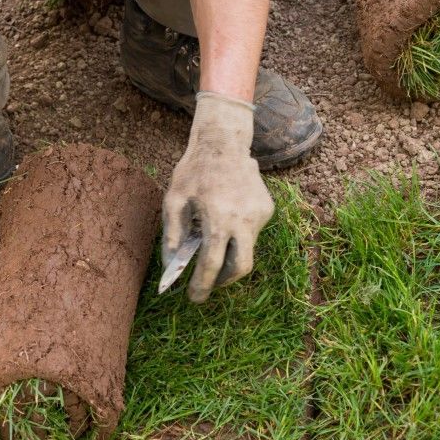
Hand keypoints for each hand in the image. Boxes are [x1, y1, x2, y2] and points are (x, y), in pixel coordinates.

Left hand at [164, 92, 274, 301]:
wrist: (224, 142)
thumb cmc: (194, 171)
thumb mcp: (173, 200)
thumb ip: (172, 235)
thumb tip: (172, 266)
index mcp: (219, 218)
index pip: (211, 264)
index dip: (202, 285)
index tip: (194, 297)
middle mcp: (244, 219)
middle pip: (241, 267)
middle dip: (223, 281)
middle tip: (208, 284)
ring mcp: (260, 214)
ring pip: (248, 248)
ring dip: (229, 253)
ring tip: (212, 238)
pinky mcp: (267, 209)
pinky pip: (252, 231)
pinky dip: (237, 234)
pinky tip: (226, 214)